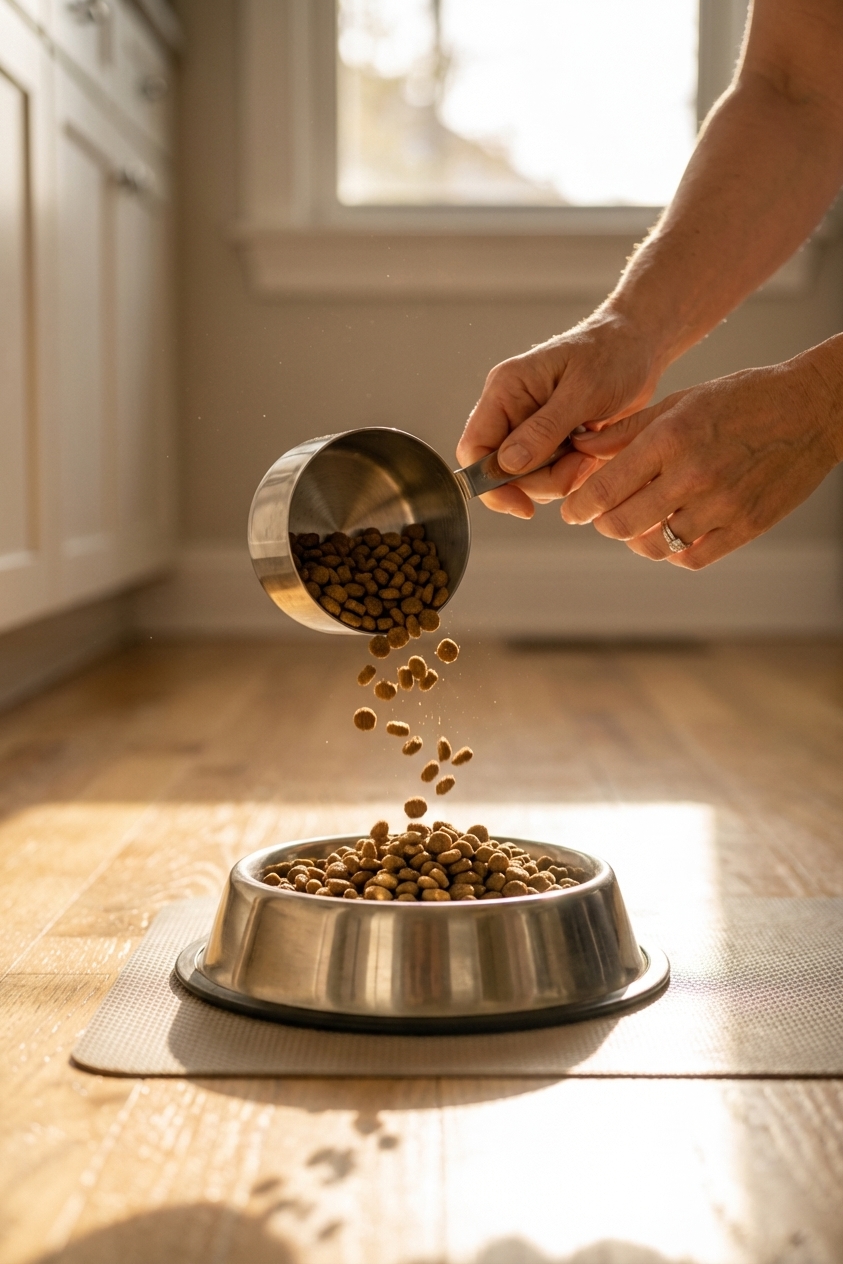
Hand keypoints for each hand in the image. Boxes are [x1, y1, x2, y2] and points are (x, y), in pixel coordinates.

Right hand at [456, 311, 660, 516]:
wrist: (638, 347)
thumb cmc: (612, 355)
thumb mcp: (583, 391)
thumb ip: (544, 429)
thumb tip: (508, 465)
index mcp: (505, 389)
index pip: (474, 449)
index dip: (491, 484)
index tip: (523, 506)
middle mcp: (510, 409)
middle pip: (504, 472)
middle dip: (542, 480)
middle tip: (581, 464)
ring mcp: (528, 426)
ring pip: (527, 478)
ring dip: (560, 477)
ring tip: (591, 453)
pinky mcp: (549, 439)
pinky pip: (547, 473)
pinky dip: (570, 473)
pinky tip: (591, 453)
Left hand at [562, 353, 842, 567]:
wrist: (811, 408)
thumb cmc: (740, 400)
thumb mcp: (680, 403)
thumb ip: (627, 430)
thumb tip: (579, 449)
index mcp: (671, 438)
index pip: (606, 487)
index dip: (579, 506)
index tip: (572, 511)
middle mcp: (693, 474)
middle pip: (622, 523)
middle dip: (602, 524)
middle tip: (600, 518)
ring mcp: (722, 504)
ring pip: (654, 545)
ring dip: (635, 540)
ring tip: (635, 527)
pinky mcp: (747, 526)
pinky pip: (692, 557)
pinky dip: (672, 552)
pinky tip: (669, 536)